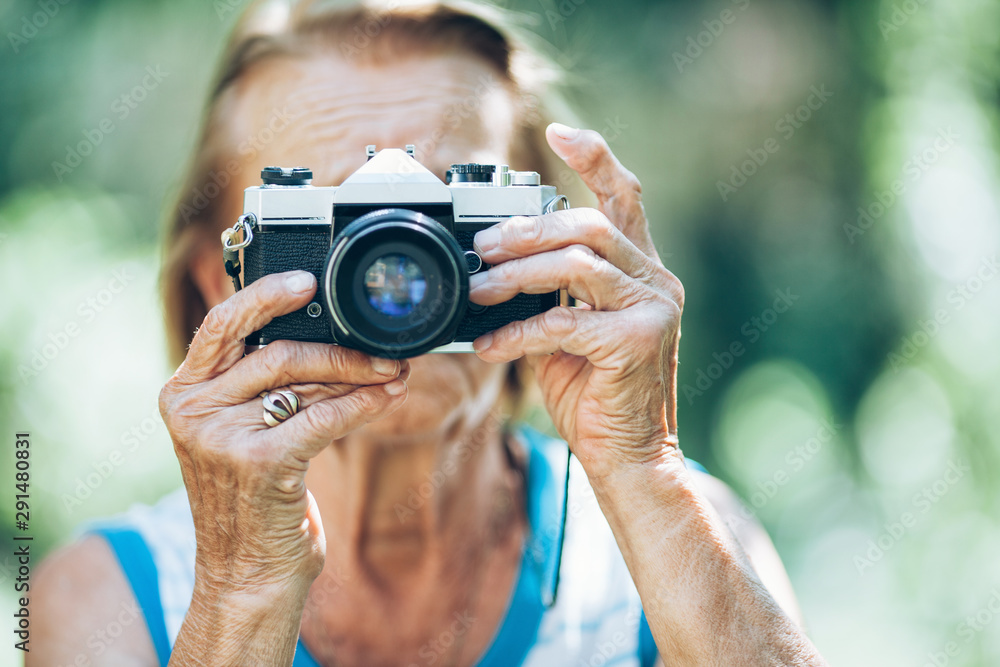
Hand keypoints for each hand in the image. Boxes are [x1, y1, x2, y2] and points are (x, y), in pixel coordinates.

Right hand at [158, 271, 408, 593]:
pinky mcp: (258, 463)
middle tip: (384, 352)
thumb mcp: (240, 433)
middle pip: (277, 351)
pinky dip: (363, 403)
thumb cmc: (253, 500)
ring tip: (394, 371)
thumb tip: (328, 337)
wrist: (247, 575)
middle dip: (340, 350)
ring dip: (360, 374)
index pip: (222, 325)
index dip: (267, 295)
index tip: (310, 281)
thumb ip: (262, 387)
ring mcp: (221, 437)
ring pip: (303, 380)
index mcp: (183, 394)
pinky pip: (324, 417)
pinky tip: (387, 396)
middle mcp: (193, 411)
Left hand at [470, 124, 684, 478]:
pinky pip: (563, 322)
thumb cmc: (594, 393)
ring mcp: (653, 309)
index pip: (625, 197)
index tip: (559, 132)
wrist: (628, 458)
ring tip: (477, 290)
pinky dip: (517, 332)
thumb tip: (494, 267)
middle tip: (482, 247)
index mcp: (641, 270)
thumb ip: (549, 293)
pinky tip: (489, 346)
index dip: (595, 158)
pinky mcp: (638, 342)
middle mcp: (656, 281)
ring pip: (576, 265)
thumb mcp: (567, 331)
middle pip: (588, 224)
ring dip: (516, 276)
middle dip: (527, 229)